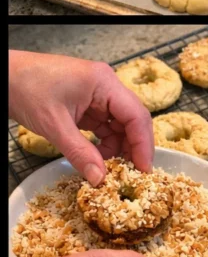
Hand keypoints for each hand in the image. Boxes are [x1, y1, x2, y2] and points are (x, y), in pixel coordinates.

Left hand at [9, 51, 153, 184]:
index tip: (144, 169)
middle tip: (134, 175)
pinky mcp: (87, 104)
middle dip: (133, 147)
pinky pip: (104, 125)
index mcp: (104, 83)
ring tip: (112, 171)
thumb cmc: (27, 89)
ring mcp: (97, 94)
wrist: (4, 77)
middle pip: (132, 119)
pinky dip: (104, 143)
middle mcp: (106, 86)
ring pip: (119, 124)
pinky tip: (99, 159)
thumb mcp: (55, 126)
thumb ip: (80, 153)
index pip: (136, 115)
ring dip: (118, 147)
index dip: (143, 144)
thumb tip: (100, 179)